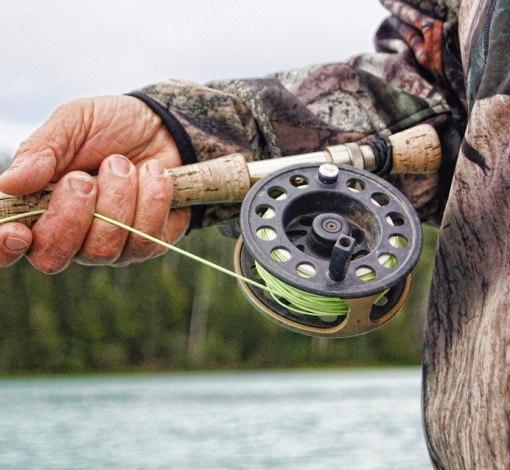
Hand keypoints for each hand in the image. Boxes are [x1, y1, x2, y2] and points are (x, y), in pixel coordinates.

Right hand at [0, 95, 190, 272]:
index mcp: (41, 208)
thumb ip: (42, 150)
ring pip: (104, 248)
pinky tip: (154, 173)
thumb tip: (8, 184)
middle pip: (55, 256)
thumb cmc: (111, 127)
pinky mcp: (149, 243)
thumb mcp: (74, 124)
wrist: (165, 127)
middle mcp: (73, 236)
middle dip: (71, 215)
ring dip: (116, 198)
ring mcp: (112, 245)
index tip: (18, 232)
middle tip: (83, 178)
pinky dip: (151, 198)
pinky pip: (147, 238)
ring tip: (123, 164)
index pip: (11, 246)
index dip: (5, 248)